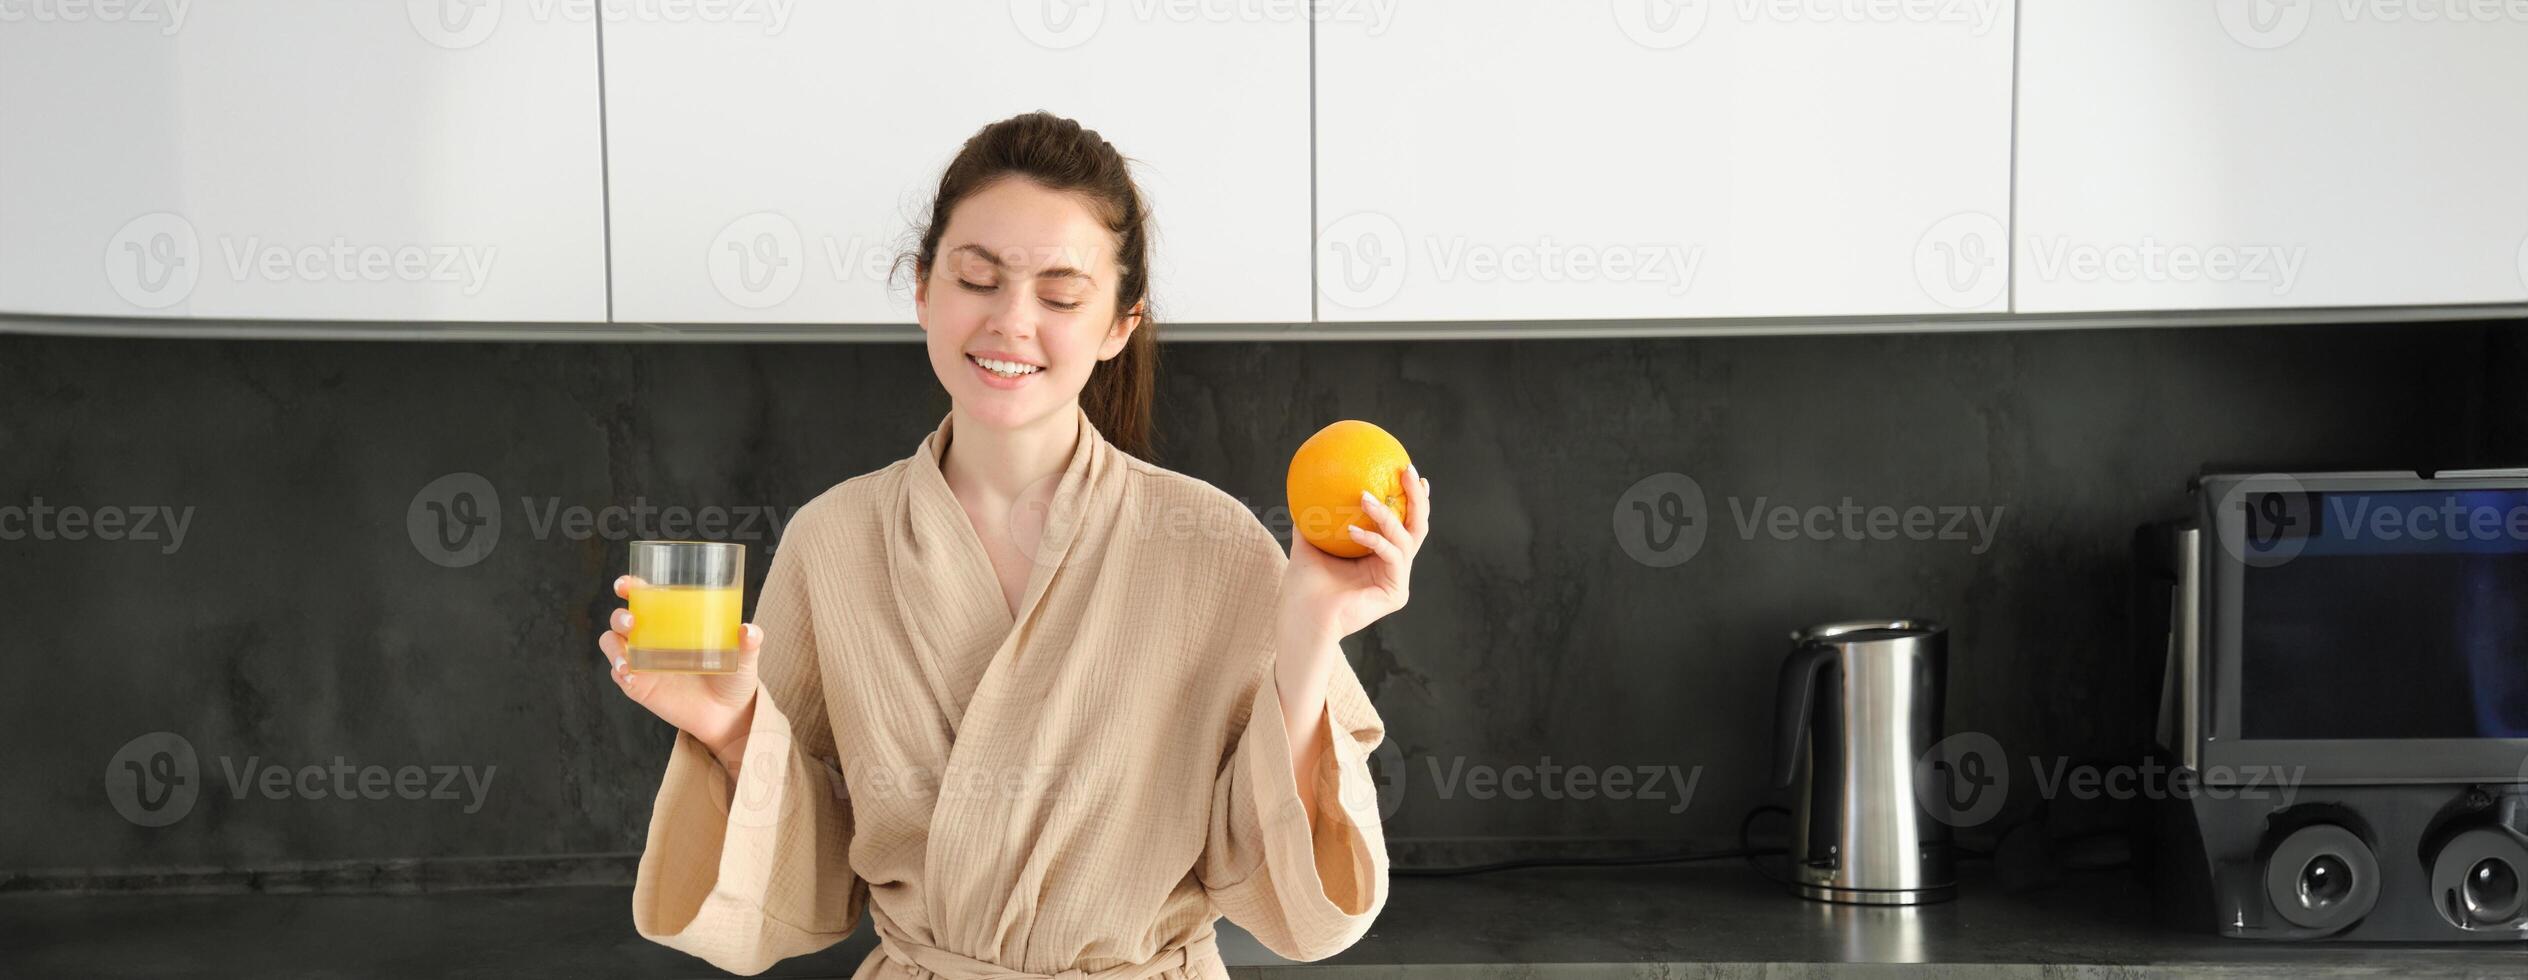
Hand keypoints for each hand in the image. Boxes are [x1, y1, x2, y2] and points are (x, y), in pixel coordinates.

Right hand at [595, 575, 762, 767]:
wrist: (729, 715)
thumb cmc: (734, 676)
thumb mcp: (745, 657)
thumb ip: (749, 643)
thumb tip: (748, 631)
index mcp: (674, 621)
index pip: (644, 597)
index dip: (629, 586)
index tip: (624, 585)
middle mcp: (653, 637)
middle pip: (621, 619)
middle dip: (620, 617)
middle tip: (632, 622)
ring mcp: (643, 661)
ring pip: (612, 644)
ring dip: (613, 647)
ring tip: (627, 661)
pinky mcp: (640, 685)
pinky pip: (619, 675)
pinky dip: (620, 673)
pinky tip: (632, 677)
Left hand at [1278, 464, 1430, 650]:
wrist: (1304, 618)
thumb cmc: (1303, 586)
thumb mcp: (1308, 544)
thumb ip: (1313, 519)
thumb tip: (1306, 489)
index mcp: (1378, 556)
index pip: (1401, 522)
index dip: (1410, 498)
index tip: (1408, 471)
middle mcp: (1392, 566)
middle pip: (1417, 526)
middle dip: (1417, 497)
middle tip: (1409, 472)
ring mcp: (1397, 579)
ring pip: (1407, 538)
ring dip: (1387, 515)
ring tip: (1365, 497)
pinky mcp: (1396, 592)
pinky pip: (1393, 555)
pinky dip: (1374, 539)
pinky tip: (1353, 530)